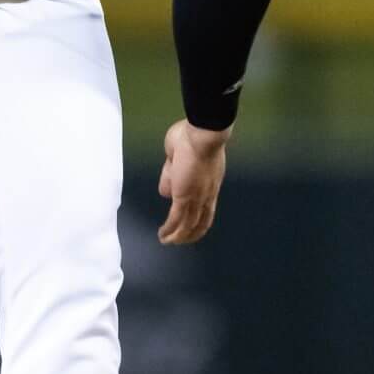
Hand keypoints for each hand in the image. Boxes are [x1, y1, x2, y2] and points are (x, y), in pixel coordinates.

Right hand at [155, 119, 230, 244]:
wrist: (203, 132)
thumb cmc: (194, 135)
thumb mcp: (179, 156)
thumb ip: (172, 172)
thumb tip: (166, 190)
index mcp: (211, 183)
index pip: (207, 208)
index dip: (199, 218)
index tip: (190, 224)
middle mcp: (208, 194)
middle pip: (202, 222)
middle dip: (190, 234)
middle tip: (180, 241)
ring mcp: (197, 196)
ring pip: (189, 225)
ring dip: (178, 236)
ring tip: (166, 241)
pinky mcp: (184, 196)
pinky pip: (176, 219)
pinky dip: (169, 230)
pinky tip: (162, 235)